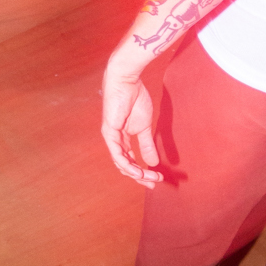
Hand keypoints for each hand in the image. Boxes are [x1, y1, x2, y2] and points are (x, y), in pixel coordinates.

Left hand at [101, 58, 161, 186]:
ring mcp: (111, 138)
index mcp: (123, 139)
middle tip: (154, 183)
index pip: (131, 161)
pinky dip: (128, 164)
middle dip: (140, 177)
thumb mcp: (145, 127)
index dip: (142, 172)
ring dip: (136, 173)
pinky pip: (117, 154)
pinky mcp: (109, 133)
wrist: (128, 82)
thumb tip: (153, 162)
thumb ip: (147, 145)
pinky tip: (138, 171)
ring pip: (121, 163)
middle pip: (126, 166)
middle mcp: (115, 141)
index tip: (157, 178)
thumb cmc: (135, 100)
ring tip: (150, 178)